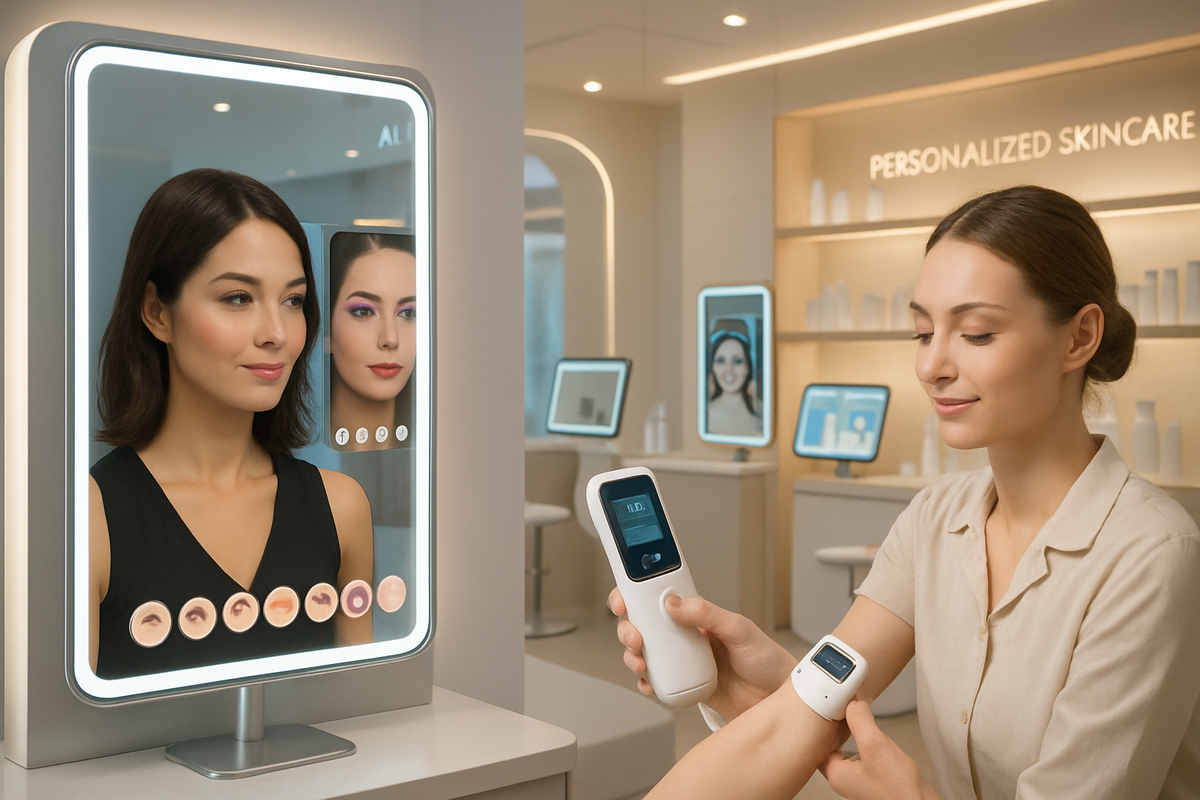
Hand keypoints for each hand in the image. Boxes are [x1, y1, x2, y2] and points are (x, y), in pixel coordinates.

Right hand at [608, 587, 796, 720]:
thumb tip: (674, 602)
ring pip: (644, 653)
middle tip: (634, 638)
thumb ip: (708, 614)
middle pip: (643, 627)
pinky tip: (648, 683)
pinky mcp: (684, 685)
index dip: (635, 597)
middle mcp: (684, 636)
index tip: (624, 599)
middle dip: (629, 629)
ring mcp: (682, 661)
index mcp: (696, 615)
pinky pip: (657, 682)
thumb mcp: (739, 629)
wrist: (777, 698)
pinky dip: (646, 682)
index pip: (658, 599)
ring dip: (632, 656)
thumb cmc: (766, 659)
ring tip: (640, 662)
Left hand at [819, 699, 938, 799]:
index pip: (821, 743)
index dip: (827, 724)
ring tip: (864, 720)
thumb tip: (852, 702)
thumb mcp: (875, 744)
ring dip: (858, 734)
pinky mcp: (875, 780)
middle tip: (850, 710)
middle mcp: (845, 780)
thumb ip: (860, 720)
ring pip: (852, 749)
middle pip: (836, 745)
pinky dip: (870, 744)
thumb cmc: (899, 789)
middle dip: (843, 726)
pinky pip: (866, 757)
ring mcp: (860, 781)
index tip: (835, 707)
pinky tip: (880, 740)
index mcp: (836, 774)